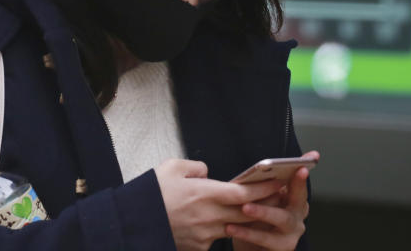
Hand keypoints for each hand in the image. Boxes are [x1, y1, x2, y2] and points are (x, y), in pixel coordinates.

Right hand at [154, 158, 284, 250]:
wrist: (134, 223)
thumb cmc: (151, 194)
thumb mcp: (171, 167)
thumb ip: (195, 167)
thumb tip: (206, 172)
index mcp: (205, 193)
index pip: (244, 192)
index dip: (263, 188)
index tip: (276, 182)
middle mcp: (209, 216)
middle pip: (246, 212)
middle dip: (263, 204)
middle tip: (276, 196)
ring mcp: (205, 235)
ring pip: (233, 226)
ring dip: (245, 219)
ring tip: (253, 210)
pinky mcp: (198, 248)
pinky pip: (215, 238)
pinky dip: (219, 230)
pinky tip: (215, 223)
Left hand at [226, 151, 317, 250]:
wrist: (249, 249)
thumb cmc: (253, 220)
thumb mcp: (257, 201)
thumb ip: (259, 186)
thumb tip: (251, 171)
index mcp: (293, 199)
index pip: (299, 182)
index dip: (303, 173)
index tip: (309, 160)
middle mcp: (297, 215)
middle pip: (299, 198)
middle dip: (296, 186)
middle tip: (281, 178)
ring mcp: (292, 232)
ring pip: (282, 218)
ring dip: (263, 211)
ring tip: (245, 207)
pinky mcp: (283, 248)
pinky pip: (266, 239)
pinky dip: (248, 233)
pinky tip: (231, 227)